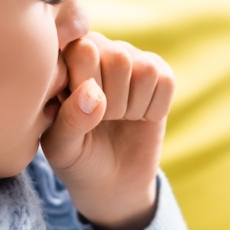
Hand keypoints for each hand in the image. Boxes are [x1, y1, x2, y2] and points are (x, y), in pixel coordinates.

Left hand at [40, 32, 174, 229]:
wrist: (110, 179)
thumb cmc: (77, 157)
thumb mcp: (62, 147)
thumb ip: (70, 120)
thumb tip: (94, 94)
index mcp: (66, 58)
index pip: (84, 50)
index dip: (86, 88)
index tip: (79, 114)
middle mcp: (100, 49)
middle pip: (119, 59)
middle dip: (113, 103)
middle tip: (103, 120)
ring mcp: (131, 59)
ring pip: (146, 70)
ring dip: (135, 106)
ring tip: (120, 118)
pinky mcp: (159, 74)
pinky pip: (166, 82)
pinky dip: (155, 109)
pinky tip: (140, 117)